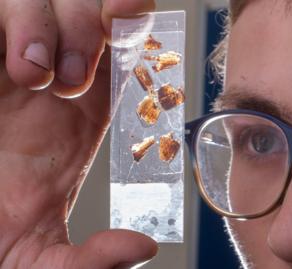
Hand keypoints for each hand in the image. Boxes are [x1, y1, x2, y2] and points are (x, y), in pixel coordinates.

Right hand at [0, 0, 157, 267]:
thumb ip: (90, 259)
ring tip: (37, 74)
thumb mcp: (38, 253)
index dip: (133, 20)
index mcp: (83, 105)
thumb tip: (141, 248)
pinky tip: (18, 64)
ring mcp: (10, 56)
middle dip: (88, 27)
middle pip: (89, 8)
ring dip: (46, 23)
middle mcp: (53, 72)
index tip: (131, 19)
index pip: (122, 40)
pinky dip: (13, 20)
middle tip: (72, 80)